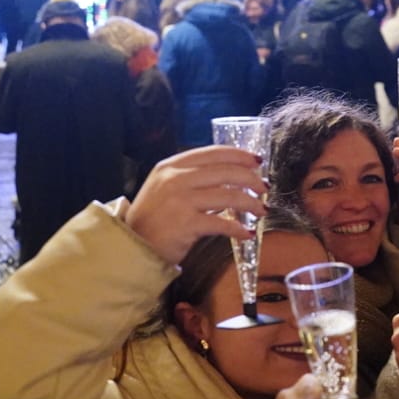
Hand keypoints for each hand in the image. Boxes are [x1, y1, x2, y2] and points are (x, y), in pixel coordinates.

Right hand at [125, 145, 267, 265]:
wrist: (133, 246)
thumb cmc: (154, 218)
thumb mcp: (166, 188)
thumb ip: (192, 178)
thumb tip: (232, 175)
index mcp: (171, 166)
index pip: (213, 153)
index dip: (239, 155)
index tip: (257, 161)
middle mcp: (175, 179)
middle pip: (226, 172)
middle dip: (251, 179)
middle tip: (265, 188)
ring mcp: (180, 201)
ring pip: (229, 195)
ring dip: (251, 203)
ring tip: (262, 210)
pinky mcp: (186, 224)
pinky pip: (222, 223)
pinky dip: (239, 229)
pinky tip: (248, 233)